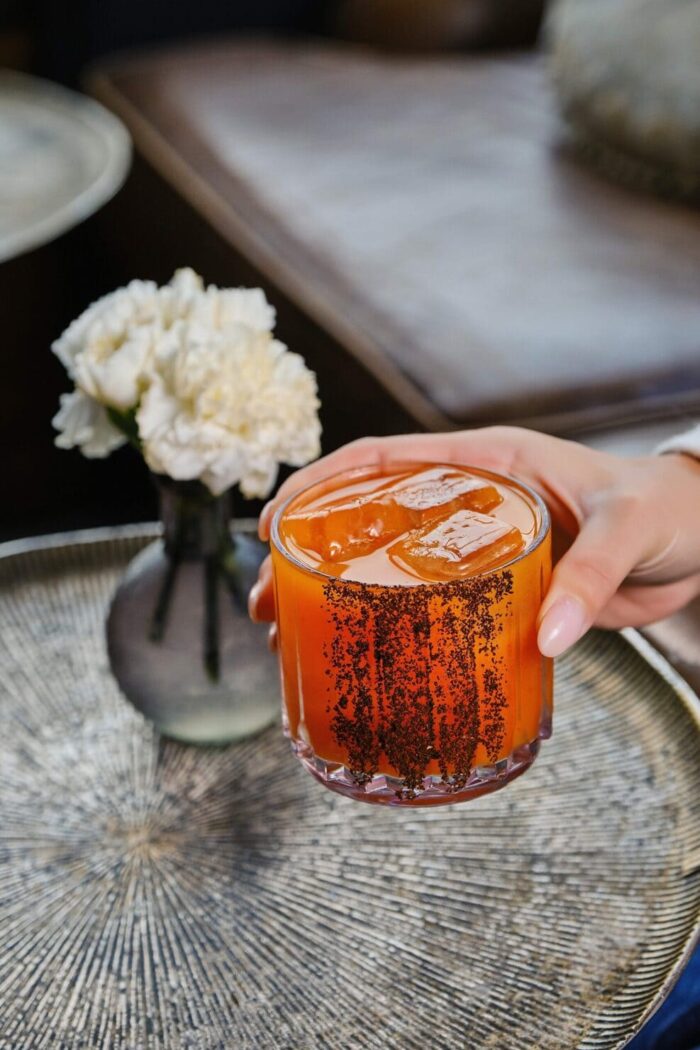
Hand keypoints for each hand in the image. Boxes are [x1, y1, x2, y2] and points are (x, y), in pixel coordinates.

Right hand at [249, 427, 699, 655]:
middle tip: (268, 601)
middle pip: (366, 521)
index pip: (382, 460)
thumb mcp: (627, 526)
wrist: (695, 543)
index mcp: (486, 462)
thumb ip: (590, 574)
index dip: (319, 486)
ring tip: (290, 638)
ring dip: (333, 598)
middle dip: (307, 557)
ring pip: (386, 568)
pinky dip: (388, 629)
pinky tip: (360, 659)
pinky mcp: (493, 591)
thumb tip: (546, 637)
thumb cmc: (664, 511)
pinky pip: (428, 606)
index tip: (274, 524)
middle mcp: (468, 502)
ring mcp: (475, 549)